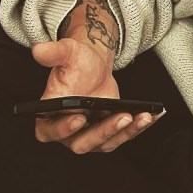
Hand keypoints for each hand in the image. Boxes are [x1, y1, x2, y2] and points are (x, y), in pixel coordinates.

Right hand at [31, 37, 160, 152]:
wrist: (93, 65)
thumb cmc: (76, 61)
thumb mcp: (66, 53)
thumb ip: (53, 53)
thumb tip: (38, 49)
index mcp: (49, 116)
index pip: (51, 131)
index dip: (64, 128)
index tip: (79, 117)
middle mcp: (68, 131)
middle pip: (82, 142)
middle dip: (104, 131)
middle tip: (122, 116)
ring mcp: (89, 135)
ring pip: (106, 142)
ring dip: (125, 131)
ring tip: (142, 116)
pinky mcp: (108, 133)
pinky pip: (123, 135)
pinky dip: (139, 127)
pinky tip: (154, 115)